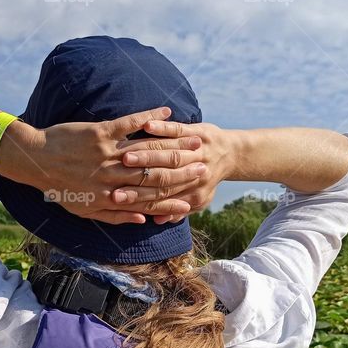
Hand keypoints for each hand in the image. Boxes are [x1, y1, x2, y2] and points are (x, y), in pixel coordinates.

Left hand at [0, 107, 209, 224]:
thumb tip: (142, 220)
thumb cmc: (59, 187)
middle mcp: (111, 178)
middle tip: (204, 167)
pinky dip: (149, 118)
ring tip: (194, 140)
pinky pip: (129, 124)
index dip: (171, 201)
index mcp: (109, 197)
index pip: (147, 201)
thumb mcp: (85, 208)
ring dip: (172, 145)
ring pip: (146, 151)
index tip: (191, 200)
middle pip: (153, 176)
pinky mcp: (99, 133)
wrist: (33, 161)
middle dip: (181, 172)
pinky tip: (166, 113)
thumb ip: (115, 216)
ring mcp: (106, 154)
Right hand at [115, 120, 239, 222]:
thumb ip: (175, 211)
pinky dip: (163, 127)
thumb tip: (156, 221)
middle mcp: (196, 173)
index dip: (137, 198)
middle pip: (162, 175)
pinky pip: (178, 129)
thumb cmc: (207, 180)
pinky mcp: (198, 132)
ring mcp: (197, 151)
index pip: (161, 197)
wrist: (232, 154)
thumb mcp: (198, 199)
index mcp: (194, 192)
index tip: (115, 199)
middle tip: (115, 179)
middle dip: (139, 177)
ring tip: (126, 156)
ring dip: (146, 155)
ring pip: (168, 152)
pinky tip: (147, 126)